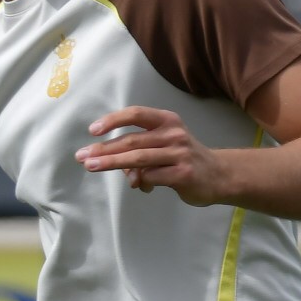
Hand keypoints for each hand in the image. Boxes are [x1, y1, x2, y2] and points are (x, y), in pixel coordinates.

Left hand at [75, 106, 232, 205]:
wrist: (218, 175)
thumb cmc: (182, 158)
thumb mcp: (162, 146)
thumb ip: (137, 152)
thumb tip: (113, 165)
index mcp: (167, 121)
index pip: (136, 114)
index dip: (113, 120)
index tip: (93, 130)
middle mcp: (173, 134)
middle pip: (131, 140)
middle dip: (103, 149)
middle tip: (81, 156)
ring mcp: (179, 153)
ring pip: (137, 159)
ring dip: (111, 163)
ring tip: (91, 166)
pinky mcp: (183, 173)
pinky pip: (151, 177)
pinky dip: (139, 182)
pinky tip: (139, 186)